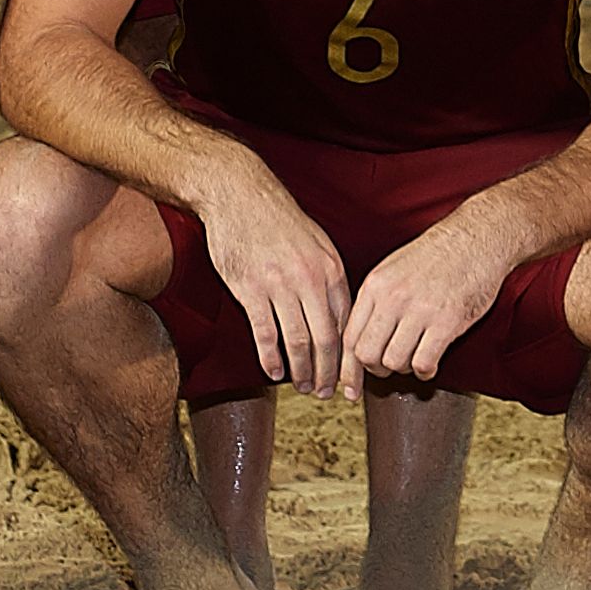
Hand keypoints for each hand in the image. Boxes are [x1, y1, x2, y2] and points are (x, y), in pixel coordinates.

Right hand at [195, 163, 351, 395]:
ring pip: (298, 341)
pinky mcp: (251, 289)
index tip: (349, 379)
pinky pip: (265, 333)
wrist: (240, 195)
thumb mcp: (317, 244)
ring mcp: (280, 285)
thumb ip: (328, 280)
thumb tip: (339, 317)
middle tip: (326, 394)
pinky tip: (274, 371)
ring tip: (303, 387)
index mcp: (331, 269)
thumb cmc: (279, 221)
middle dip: (329, 373)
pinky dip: (271, 358)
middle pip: (327, 339)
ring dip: (302, 371)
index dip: (349, 358)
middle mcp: (310, 279)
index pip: (347, 325)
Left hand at [344, 217, 510, 387]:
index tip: (356, 380)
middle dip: (376, 370)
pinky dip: (425, 371)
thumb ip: (374, 300)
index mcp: (375, 286)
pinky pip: (423, 362)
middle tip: (389, 369)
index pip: (349, 337)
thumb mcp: (392, 269)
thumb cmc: (435, 256)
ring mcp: (419, 310)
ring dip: (403, 369)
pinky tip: (430, 364)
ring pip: (394, 362)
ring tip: (414, 360)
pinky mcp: (446, 321)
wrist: (473, 240)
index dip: (350, 365)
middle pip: (367, 355)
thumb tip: (361, 335)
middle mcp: (392, 298)